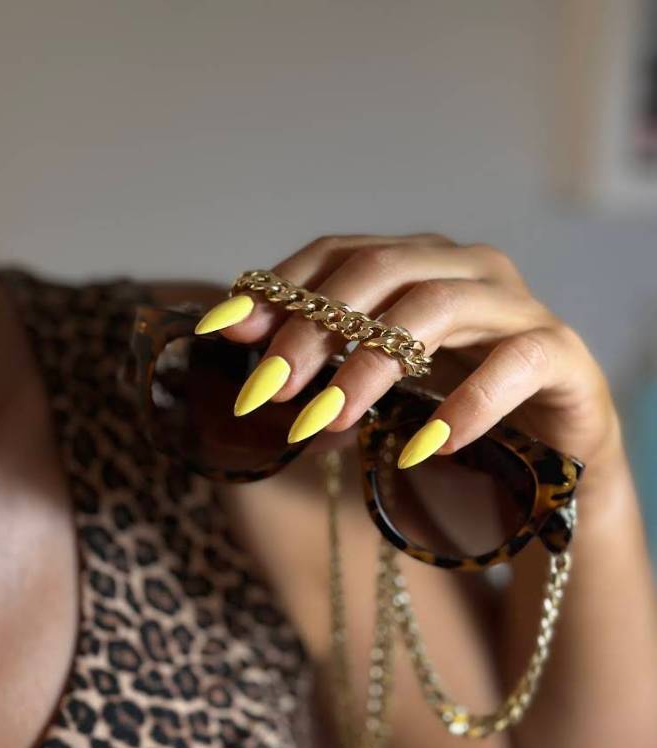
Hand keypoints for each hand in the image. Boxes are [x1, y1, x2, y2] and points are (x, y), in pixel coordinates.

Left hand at [196, 234, 619, 474]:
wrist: (551, 453)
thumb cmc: (453, 406)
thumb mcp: (378, 382)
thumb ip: (322, 357)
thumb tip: (237, 339)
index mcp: (420, 262)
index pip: (340, 252)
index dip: (282, 287)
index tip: (230, 332)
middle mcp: (467, 268)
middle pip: (379, 269)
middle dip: (315, 328)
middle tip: (273, 389)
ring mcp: (517, 305)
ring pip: (434, 308)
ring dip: (372, 366)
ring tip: (329, 422)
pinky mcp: (560, 352)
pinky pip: (514, 363)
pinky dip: (465, 405)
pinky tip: (423, 449)